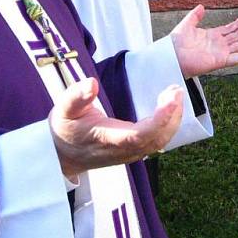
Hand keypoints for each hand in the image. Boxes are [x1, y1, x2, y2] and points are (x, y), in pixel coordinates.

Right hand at [49, 77, 183, 177]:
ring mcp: (130, 153)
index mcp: (108, 139)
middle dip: (172, 115)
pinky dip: (168, 124)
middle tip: (176, 90)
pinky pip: (157, 141)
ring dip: (173, 119)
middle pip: (156, 139)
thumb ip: (77, 96)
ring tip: (175, 94)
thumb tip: (91, 83)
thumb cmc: (65, 128)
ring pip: (160, 142)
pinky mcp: (134, 151)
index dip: (159, 119)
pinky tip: (170, 106)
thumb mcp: (63, 108)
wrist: (61, 154)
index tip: (171, 98)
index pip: (139, 135)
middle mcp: (123, 150)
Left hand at [171, 5, 237, 78]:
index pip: (230, 29)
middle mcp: (219, 45)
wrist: (171, 55)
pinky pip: (237, 58)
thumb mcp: (187, 24)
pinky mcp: (221, 61)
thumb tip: (201, 6)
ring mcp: (221, 53)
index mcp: (213, 36)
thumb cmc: (176, 43)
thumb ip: (195, 16)